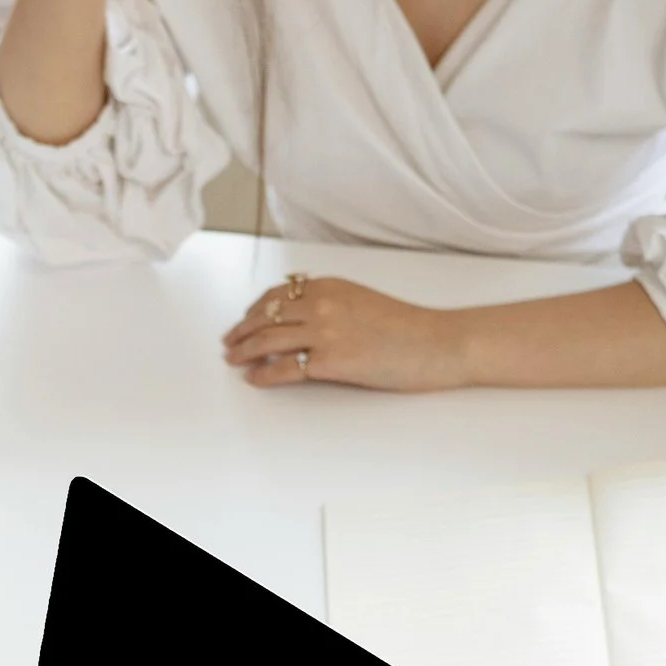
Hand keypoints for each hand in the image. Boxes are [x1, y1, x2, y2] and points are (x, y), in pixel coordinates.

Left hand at [222, 275, 469, 391]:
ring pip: (268, 341)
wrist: (437, 343)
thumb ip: (332, 302)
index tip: (243, 320)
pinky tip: (254, 379)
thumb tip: (301, 313)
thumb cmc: (407, 327)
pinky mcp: (331, 361)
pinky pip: (285, 368)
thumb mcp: (362, 300)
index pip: (276, 295)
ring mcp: (325, 332)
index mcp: (329, 286)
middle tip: (229, 344)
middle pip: (265, 317)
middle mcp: (322, 304)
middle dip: (241, 332)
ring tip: (234, 361)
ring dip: (244, 352)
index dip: (253, 310)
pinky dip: (263, 374)